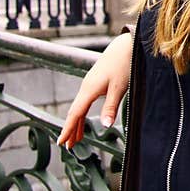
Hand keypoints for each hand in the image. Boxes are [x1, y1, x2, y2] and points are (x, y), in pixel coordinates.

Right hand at [56, 32, 131, 149]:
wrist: (127, 45)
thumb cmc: (124, 64)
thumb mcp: (119, 88)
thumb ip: (111, 107)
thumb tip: (105, 125)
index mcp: (89, 89)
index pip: (75, 113)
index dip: (68, 129)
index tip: (62, 142)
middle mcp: (86, 86)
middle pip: (75, 112)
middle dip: (71, 129)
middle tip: (68, 146)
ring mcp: (90, 83)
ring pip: (80, 106)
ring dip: (77, 122)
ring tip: (77, 138)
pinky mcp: (96, 81)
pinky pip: (85, 101)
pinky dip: (83, 113)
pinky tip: (84, 119)